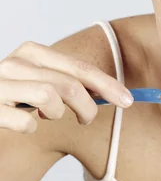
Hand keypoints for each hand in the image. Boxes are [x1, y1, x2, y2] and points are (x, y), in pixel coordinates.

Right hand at [0, 41, 133, 132]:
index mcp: (33, 52)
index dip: (107, 85)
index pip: (80, 68)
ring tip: (48, 116)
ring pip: (49, 97)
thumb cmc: (13, 98)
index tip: (128, 101)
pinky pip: (25, 122)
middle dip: (87, 107)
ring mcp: (0, 84)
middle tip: (86, 120)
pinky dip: (31, 128)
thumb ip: (67, 82)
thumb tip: (110, 93)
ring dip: (57, 115)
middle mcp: (15, 62)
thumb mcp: (40, 83)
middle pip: (69, 84)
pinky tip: (24, 126)